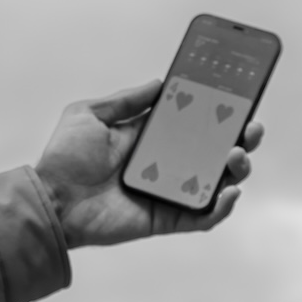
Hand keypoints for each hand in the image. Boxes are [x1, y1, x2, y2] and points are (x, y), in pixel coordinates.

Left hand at [33, 80, 263, 247]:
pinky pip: (203, 216)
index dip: (216, 112)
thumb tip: (160, 83)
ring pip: (216, 182)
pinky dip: (222, 206)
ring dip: (236, 168)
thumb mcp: (89, 114)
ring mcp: (167, 192)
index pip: (191, 123)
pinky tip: (229, 189)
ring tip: (238, 153)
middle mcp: (163, 165)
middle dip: (239, 139)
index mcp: (147, 138)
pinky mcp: (166, 218)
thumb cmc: (63, 158)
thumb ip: (126, 100)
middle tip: (251, 126)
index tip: (238, 97)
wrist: (51, 199)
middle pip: (213, 152)